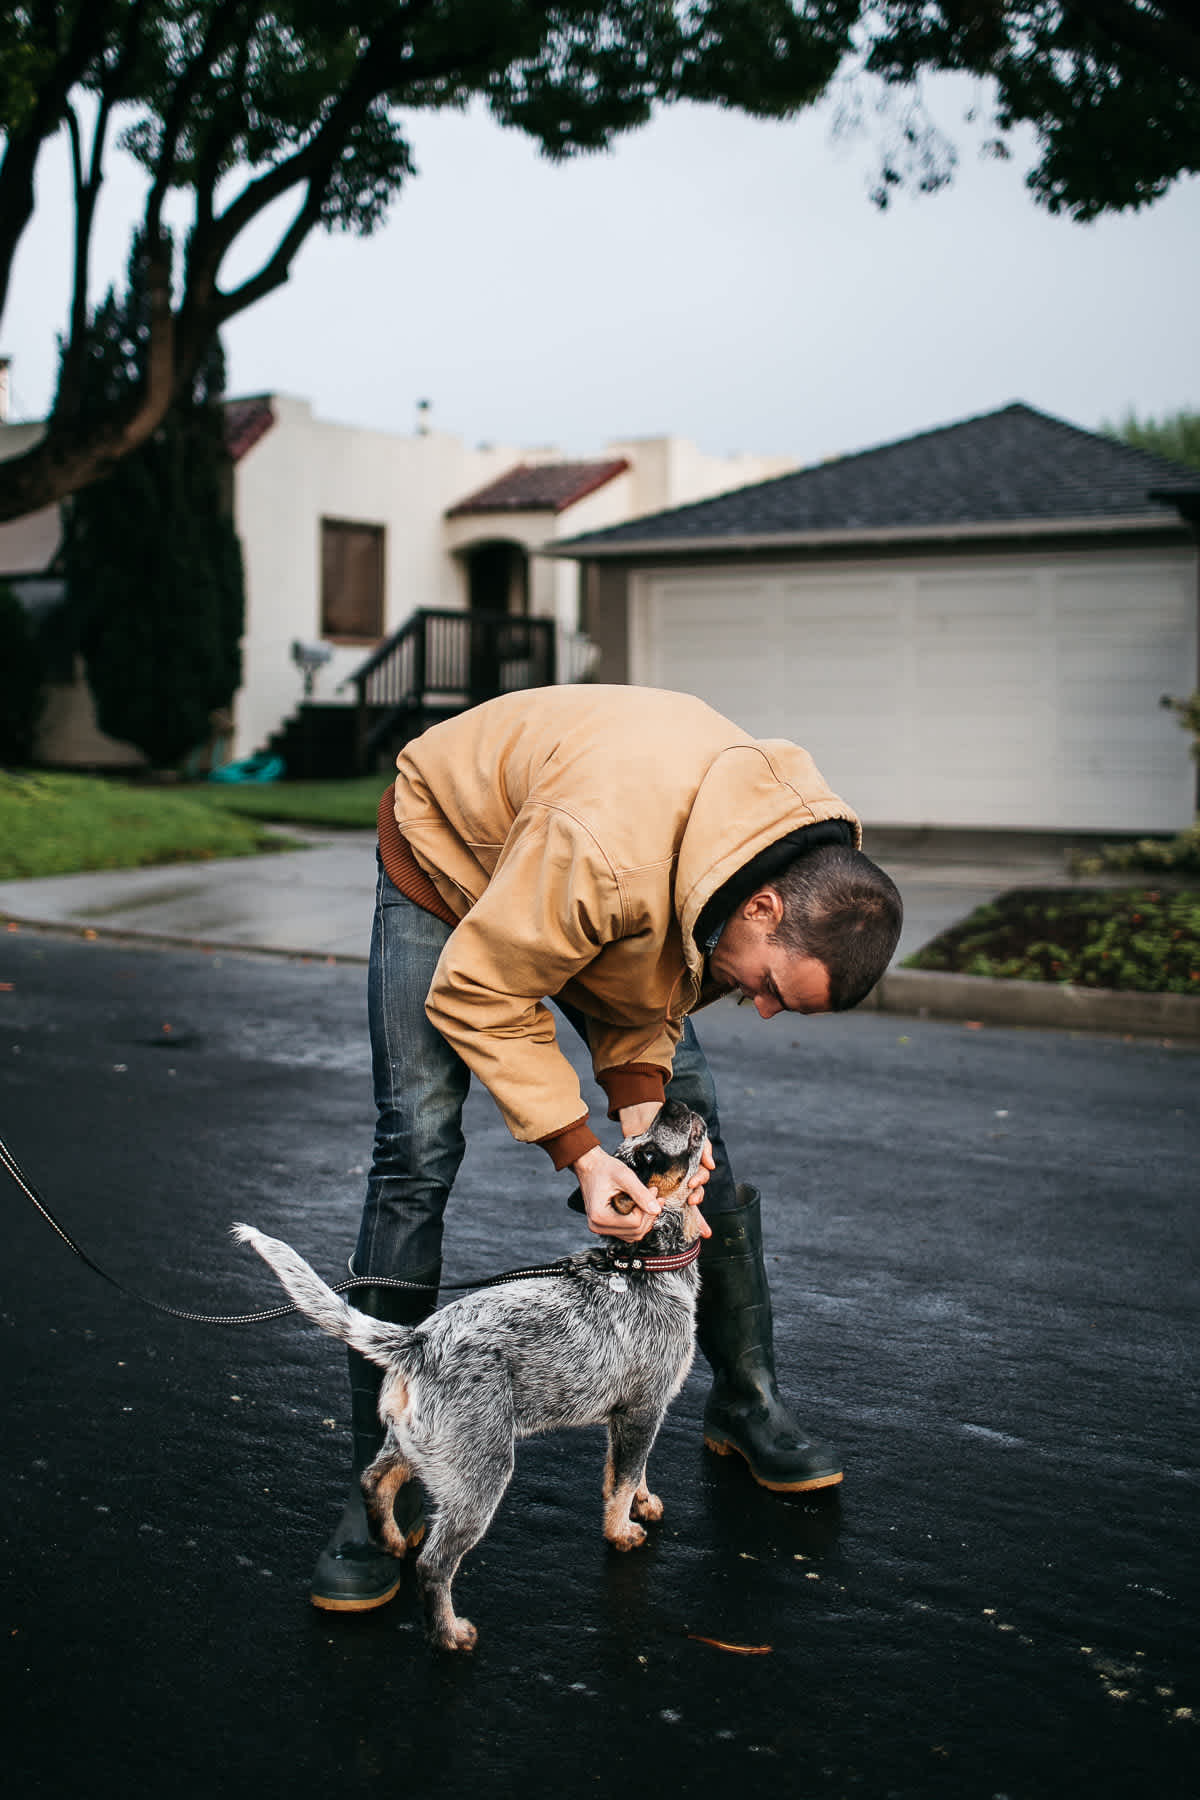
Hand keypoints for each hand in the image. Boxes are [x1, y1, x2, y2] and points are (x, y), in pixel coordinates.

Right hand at [571, 1144, 660, 1242]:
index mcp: (600, 1216)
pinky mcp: (606, 1226)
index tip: (652, 1191)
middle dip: (649, 1213)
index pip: (635, 1223)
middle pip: (636, 1231)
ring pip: (634, 1234)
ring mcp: (601, 1228)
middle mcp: (598, 1226)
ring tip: (650, 1199)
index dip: (647, 1208)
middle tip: (653, 1194)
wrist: (591, 1166)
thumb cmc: (603, 1169)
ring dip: (646, 1218)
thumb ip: (641, 1193)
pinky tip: (642, 1207)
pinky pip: (628, 1232)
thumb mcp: (625, 1176)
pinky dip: (639, 1221)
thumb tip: (656, 1209)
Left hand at [616, 1105, 714, 1237]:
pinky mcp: (655, 1182)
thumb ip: (704, 1147)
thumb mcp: (693, 1132)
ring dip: (686, 1204)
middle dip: (697, 1196)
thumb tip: (711, 1165)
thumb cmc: (673, 1128)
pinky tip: (665, 1208)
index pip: (702, 1177)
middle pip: (695, 1191)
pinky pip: (662, 1195)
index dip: (700, 1182)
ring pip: (682, 1196)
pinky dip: (666, 1205)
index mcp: (693, 1165)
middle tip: (691, 1199)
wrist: (646, 1122)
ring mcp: (669, 1179)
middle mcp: (683, 1175)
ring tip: (685, 1205)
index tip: (693, 1183)